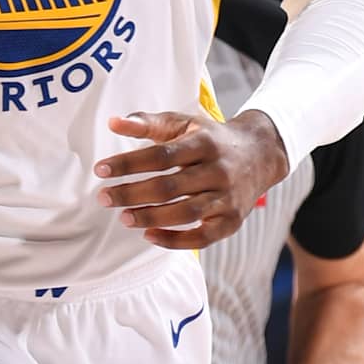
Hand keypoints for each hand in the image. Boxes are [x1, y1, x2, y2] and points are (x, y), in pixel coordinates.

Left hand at [94, 109, 285, 249]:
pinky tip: (149, 235)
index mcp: (204, 143)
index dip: (129, 163)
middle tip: (104, 198)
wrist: (261, 154)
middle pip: (169, 187)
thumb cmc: (212, 139)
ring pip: (184, 214)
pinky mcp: (232, 221)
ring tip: (124, 217)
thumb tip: (113, 123)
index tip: (101, 170)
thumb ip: (148, 123)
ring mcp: (227, 198)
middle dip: (132, 194)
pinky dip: (174, 240)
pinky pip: (201, 237)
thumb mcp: (184, 124)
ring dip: (150, 218)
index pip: (160, 155)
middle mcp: (218, 171)